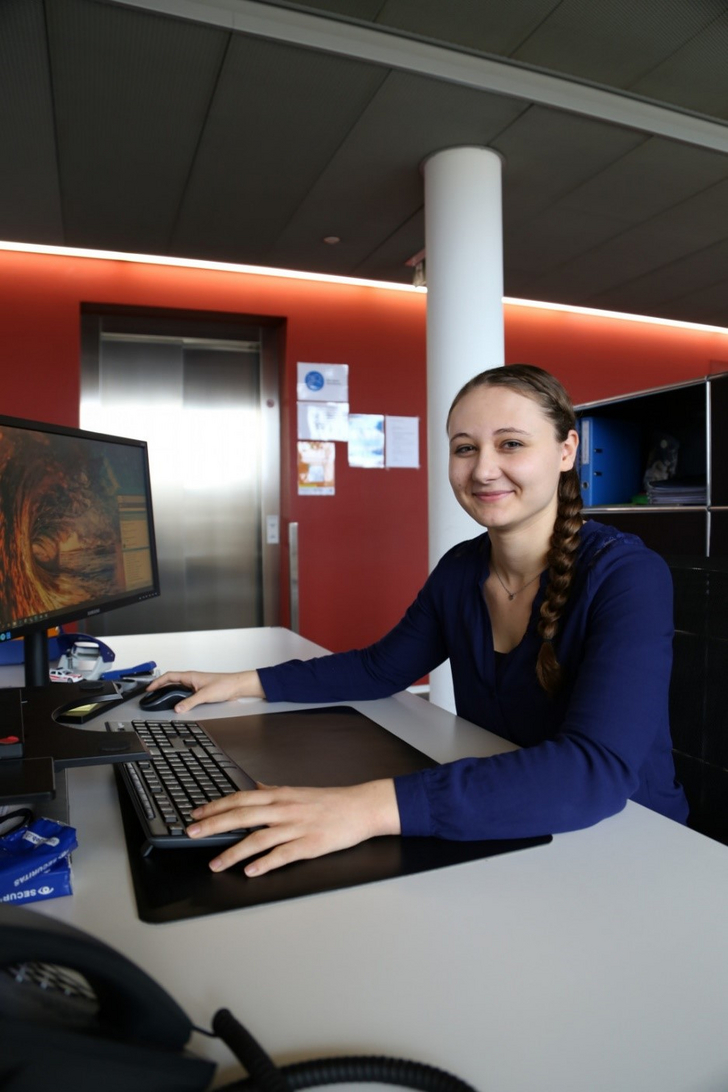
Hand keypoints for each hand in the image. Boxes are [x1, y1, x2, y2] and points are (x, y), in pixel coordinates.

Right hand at [145, 669, 263, 712]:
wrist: (237, 687)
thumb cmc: (225, 685)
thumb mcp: (205, 695)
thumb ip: (190, 702)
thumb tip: (177, 708)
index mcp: (190, 676)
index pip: (169, 676)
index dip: (157, 682)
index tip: (149, 688)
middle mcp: (192, 679)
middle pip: (171, 681)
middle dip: (160, 686)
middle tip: (151, 693)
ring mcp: (196, 685)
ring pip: (178, 687)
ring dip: (169, 691)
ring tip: (161, 697)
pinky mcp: (201, 691)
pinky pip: (185, 693)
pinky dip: (178, 697)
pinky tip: (178, 702)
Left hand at [186, 779, 400, 875]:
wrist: (360, 808)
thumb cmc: (329, 801)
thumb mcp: (297, 791)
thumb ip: (274, 791)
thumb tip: (255, 788)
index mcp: (279, 796)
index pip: (240, 799)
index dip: (216, 806)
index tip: (197, 814)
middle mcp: (284, 809)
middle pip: (242, 816)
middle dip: (214, 825)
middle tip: (192, 834)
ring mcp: (296, 827)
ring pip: (258, 839)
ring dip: (233, 852)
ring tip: (215, 863)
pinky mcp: (309, 844)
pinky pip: (282, 854)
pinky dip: (265, 863)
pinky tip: (250, 871)